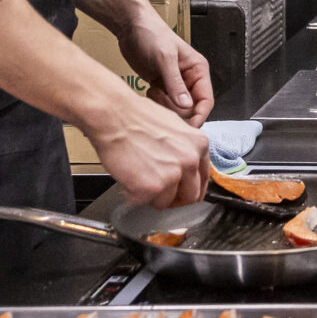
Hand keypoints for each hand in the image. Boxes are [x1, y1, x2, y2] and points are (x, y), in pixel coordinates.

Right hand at [85, 89, 210, 208]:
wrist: (113, 114)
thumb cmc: (136, 117)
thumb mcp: (175, 127)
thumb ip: (185, 150)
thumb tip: (184, 169)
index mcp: (199, 145)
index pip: (203, 179)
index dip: (190, 189)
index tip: (182, 193)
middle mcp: (190, 161)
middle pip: (190, 197)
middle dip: (174, 198)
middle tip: (158, 192)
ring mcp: (172, 176)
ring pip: (166, 203)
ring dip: (152, 196)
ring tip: (139, 177)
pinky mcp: (151, 188)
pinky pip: (145, 203)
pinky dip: (134, 195)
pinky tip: (129, 177)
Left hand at [117, 3, 215, 123]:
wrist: (131, 28)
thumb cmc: (152, 35)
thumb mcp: (165, 58)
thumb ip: (176, 84)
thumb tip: (187, 106)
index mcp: (198, 70)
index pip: (206, 101)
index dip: (199, 115)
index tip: (187, 126)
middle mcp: (189, 79)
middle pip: (191, 108)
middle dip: (175, 108)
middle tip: (160, 95)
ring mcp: (175, 84)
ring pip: (176, 109)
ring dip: (164, 105)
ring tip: (153, 91)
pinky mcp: (162, 86)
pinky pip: (164, 105)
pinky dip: (156, 103)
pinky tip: (149, 90)